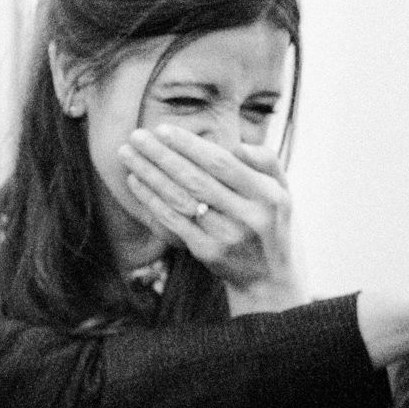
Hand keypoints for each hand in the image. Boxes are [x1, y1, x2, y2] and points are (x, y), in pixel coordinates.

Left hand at [117, 125, 304, 312]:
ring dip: (150, 175)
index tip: (163, 129)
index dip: (190, 145)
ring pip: (180, 200)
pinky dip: (152, 200)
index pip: (221, 163)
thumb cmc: (270, 222)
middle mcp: (246, 215)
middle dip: (162, 155)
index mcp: (266, 194)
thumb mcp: (281, 190)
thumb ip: (265, 160)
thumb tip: (237, 145)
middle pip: (195, 179)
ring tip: (127, 154)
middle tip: (136, 136)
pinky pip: (173, 222)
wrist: (269, 277)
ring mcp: (225, 236)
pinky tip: (135, 182)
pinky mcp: (207, 252)